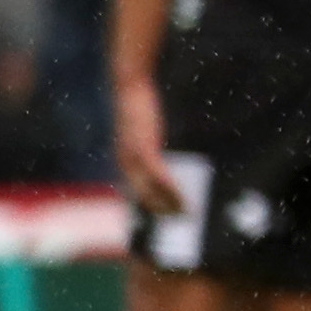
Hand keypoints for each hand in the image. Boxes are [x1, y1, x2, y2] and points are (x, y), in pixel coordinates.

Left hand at [114, 71, 181, 219]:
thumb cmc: (140, 107)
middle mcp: (126, 163)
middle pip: (142, 197)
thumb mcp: (144, 131)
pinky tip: (183, 198)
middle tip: (179, 222)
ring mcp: (134, 158)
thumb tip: (165, 161)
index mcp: (125, 160)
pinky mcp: (145, 149)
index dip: (149, 207)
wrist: (130, 88)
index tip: (165, 218)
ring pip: (150, 191)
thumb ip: (151, 147)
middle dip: (160, 211)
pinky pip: (158, 176)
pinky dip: (170, 189)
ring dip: (168, 205)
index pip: (135, 192)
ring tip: (186, 214)